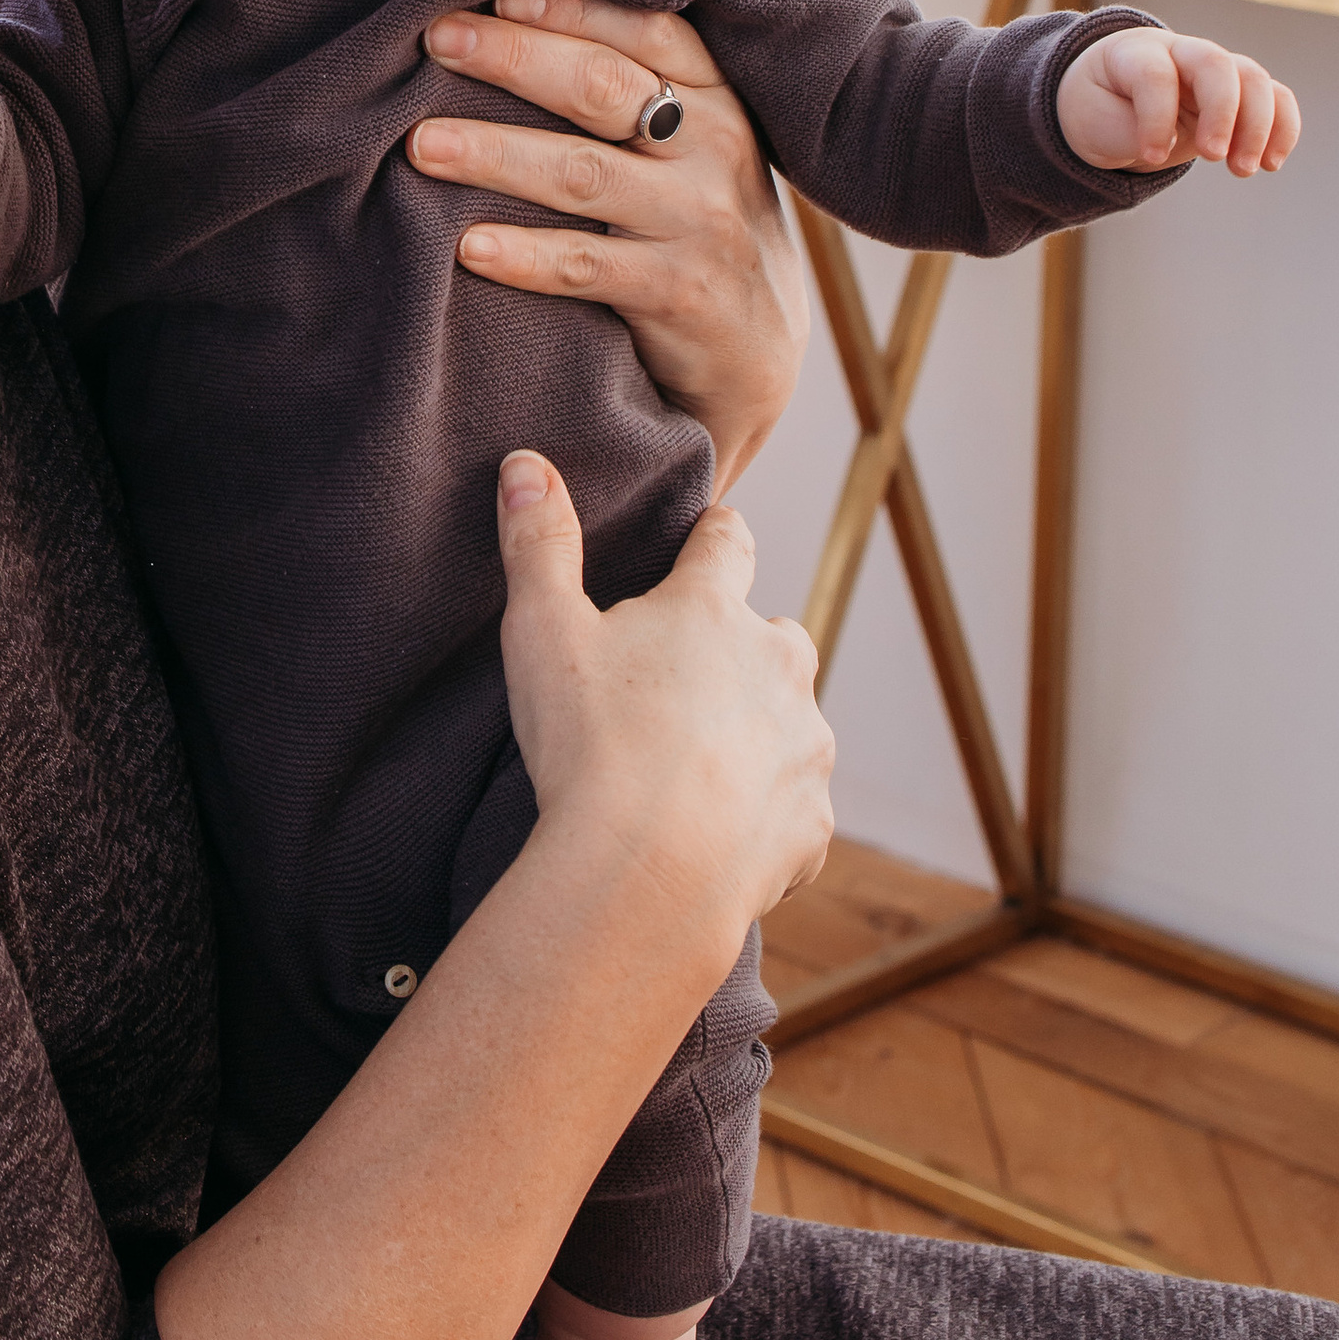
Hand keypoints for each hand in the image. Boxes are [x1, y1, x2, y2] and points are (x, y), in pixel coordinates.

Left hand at [406, 0, 808, 493]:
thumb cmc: (696, 221)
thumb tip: (510, 9)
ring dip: (495, 154)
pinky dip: (524, 255)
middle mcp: (715, 146)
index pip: (646, 28)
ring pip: (583, 173)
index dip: (570, 5)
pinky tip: (467, 246)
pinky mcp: (679, 292)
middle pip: (603, 87)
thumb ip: (633, 85)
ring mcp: (699, 221)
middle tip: (436, 39)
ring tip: (421, 143)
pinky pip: (586, 264)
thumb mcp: (693, 143)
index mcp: (716, 94)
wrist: (758, 349)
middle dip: (513, 58)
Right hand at [494, 453, 832, 955]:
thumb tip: (526, 463)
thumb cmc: (588, 745)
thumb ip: (538, 543)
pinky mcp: (812, 823)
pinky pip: (793, 810)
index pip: (728, 542)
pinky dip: (763, 819)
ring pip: (788, 724)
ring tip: (690, 774)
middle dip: (735, 653)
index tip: (702, 542)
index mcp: (715, 609)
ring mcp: (805, 746)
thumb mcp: (542, 631)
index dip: (712, 539)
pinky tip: (712, 839)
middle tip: (675, 688)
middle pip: (771, 636)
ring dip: (754, 737)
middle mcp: (780, 664)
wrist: (642, 876)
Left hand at [1056, 27, 1299, 177]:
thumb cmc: (1099, 110)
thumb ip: (1130, 129)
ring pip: (1253, 79)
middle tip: (1214, 158)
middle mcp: (1179, 52)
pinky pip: (1275, 98)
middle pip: (1215, 64)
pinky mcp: (1238, 92)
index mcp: (1135, 52)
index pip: (1155, 74)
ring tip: (1242, 170)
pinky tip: (1271, 163)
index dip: (1156, 117)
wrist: (1109, 101)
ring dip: (1257, 127)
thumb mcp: (1093, 121)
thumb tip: (1174, 141)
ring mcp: (1213, 68)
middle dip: (1222, 112)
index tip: (1150, 157)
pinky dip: (1282, 128)